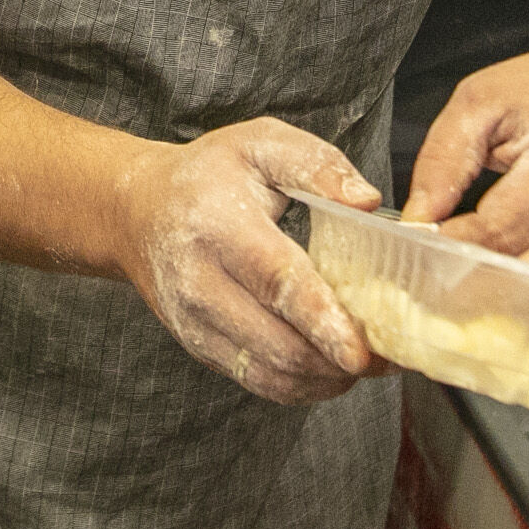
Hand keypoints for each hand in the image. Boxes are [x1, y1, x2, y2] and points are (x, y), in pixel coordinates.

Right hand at [115, 119, 384, 404]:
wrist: (137, 211)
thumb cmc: (208, 175)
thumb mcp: (261, 143)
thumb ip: (317, 164)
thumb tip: (368, 202)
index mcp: (218, 226)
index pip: (275, 282)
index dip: (322, 320)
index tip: (361, 349)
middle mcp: (200, 283)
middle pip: (277, 343)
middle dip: (338, 360)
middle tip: (391, 353)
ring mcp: (196, 324)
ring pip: (271, 374)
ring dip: (326, 379)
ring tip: (370, 362)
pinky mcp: (201, 348)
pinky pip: (259, 383)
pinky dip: (304, 385)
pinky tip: (332, 367)